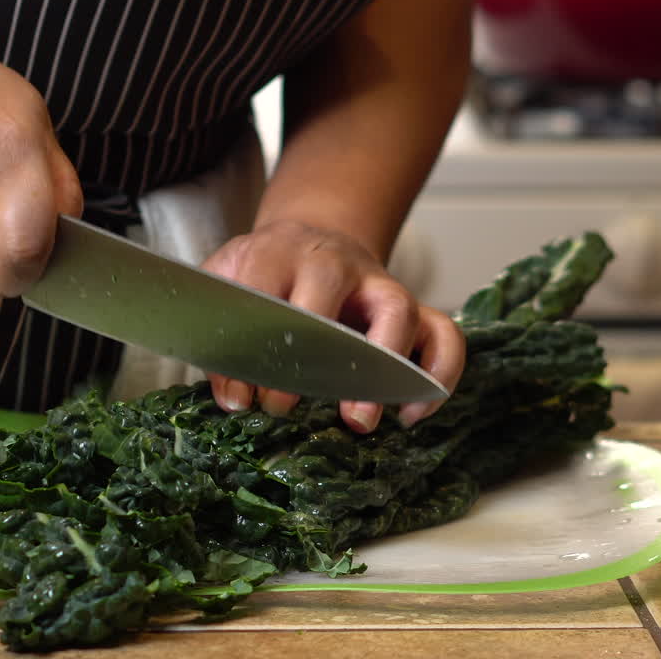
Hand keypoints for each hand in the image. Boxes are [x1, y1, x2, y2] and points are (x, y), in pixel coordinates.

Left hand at [201, 220, 464, 432]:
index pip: (263, 289)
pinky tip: (411, 413)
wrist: (310, 241)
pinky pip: (444, 334)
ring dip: (382, 366)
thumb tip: (232, 397)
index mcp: (280, 252)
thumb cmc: (264, 275)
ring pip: (398, 309)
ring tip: (358, 419)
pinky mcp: (413, 308)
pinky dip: (439, 372)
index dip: (249, 346)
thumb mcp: (226, 284)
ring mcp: (379, 283)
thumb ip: (216, 330)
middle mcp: (334, 260)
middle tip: (283, 406)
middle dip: (307, 352)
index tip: (240, 398)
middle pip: (330, 287)